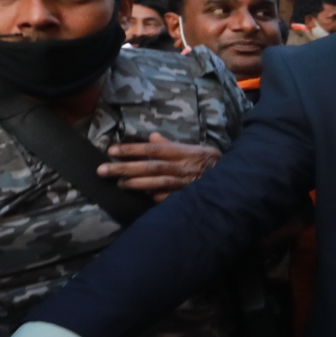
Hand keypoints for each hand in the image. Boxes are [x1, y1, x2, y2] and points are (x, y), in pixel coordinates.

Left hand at [98, 132, 220, 198]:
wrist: (232, 181)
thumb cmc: (211, 163)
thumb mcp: (194, 149)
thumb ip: (172, 145)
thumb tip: (152, 139)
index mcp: (183, 153)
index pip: (153, 150)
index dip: (131, 150)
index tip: (112, 150)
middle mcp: (181, 167)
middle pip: (149, 167)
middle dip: (124, 168)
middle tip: (102, 170)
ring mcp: (183, 184)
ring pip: (155, 183)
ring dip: (135, 184)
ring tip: (118, 184)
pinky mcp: (186, 197)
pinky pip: (166, 197)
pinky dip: (153, 196)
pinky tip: (141, 196)